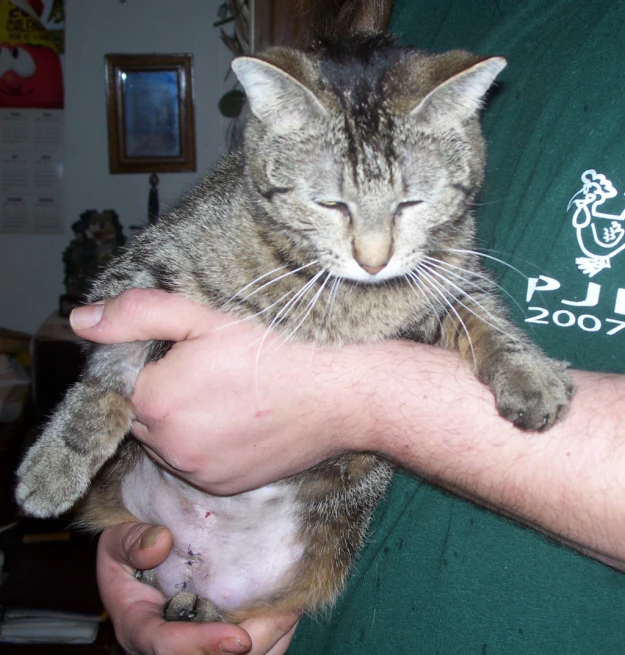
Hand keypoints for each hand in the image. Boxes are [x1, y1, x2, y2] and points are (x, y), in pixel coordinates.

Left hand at [70, 289, 374, 494]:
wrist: (338, 394)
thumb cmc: (275, 348)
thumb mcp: (205, 317)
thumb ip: (139, 315)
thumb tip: (80, 321)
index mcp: (155, 401)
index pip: (123, 382)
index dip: (150, 364)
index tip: (185, 354)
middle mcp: (168, 447)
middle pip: (144, 416)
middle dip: (163, 394)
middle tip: (210, 371)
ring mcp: (198, 474)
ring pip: (169, 442)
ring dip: (183, 422)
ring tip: (228, 395)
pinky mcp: (224, 488)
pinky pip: (197, 465)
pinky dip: (207, 446)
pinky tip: (240, 422)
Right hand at [97, 522, 299, 654]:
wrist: (136, 561)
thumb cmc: (128, 550)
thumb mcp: (117, 540)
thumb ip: (132, 541)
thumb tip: (163, 542)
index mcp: (139, 627)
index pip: (167, 646)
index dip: (204, 645)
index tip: (239, 639)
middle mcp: (168, 647)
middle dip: (255, 643)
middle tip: (288, 612)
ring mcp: (194, 648)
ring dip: (270, 640)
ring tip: (294, 608)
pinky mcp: (216, 643)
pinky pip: (253, 651)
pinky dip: (274, 636)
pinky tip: (289, 607)